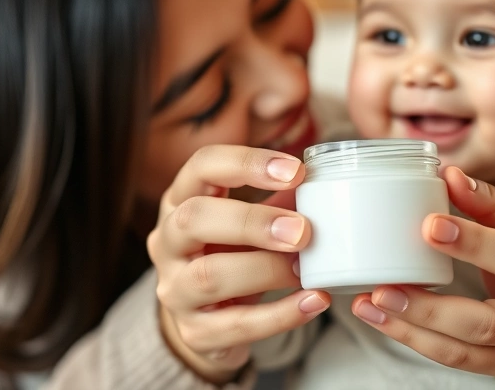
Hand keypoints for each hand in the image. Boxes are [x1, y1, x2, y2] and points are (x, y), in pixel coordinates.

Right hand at [148, 145, 330, 382]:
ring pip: (209, 276)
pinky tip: (313, 301)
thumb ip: (280, 203)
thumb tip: (327, 185)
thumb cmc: (233, 255)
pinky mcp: (194, 332)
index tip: (296, 171)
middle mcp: (167, 242)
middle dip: (251, 222)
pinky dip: (280, 315)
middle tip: (301, 231)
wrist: (211, 319)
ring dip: (266, 269)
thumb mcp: (248, 222)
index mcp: (180, 200)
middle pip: (193, 219)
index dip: (246, 163)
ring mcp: (174, 290)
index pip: (202, 167)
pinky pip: (235, 325)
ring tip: (307, 269)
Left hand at [351, 166, 494, 383]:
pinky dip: (416, 340)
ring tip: (369, 304)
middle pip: (485, 322)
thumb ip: (491, 203)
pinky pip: (458, 361)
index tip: (429, 224)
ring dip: (410, 329)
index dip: (474, 243)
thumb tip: (449, 174)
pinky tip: (384, 318)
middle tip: (384, 287)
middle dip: (430, 307)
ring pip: (464, 351)